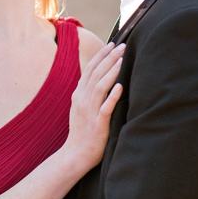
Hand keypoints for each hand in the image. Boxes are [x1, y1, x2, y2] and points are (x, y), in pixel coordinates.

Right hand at [62, 42, 124, 172]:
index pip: (90, 69)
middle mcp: (82, 100)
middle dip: (109, 58)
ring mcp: (89, 111)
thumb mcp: (82, 108)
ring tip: (122, 59)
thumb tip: (102, 78)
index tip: (112, 44)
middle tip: (122, 45)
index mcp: (78, 94)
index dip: (101, 55)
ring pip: (99, 87)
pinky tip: (119, 87)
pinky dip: (111, 96)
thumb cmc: (83, 131)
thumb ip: (90, 93)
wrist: (75, 154)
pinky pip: (104, 108)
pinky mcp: (97, 125)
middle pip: (95, 74)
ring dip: (111, 71)